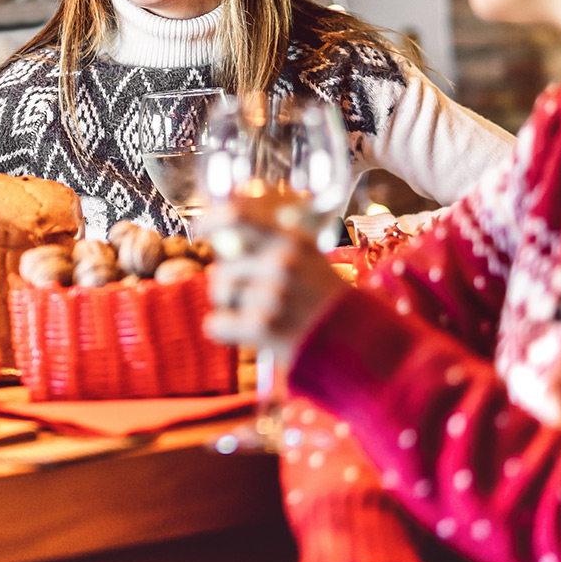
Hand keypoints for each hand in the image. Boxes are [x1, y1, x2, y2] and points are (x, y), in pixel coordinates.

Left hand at [205, 227, 348, 357]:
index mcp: (292, 240)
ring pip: (219, 296)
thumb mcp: (309, 259)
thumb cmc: (327, 304)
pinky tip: (250, 335)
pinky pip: (215, 325)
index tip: (201, 229)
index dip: (211, 220)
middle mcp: (282, 262)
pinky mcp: (263, 326)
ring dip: (232, 310)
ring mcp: (272, 294)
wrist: (359, 346)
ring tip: (263, 318)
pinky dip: (225, 333)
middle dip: (227, 286)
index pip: (237, 215)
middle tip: (250, 301)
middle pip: (222, 268)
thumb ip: (273, 244)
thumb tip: (224, 231)